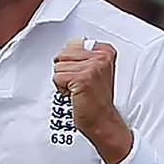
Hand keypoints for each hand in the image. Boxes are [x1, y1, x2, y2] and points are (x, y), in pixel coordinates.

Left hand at [52, 38, 130, 160]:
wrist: (102, 120)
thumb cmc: (97, 99)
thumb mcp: (96, 70)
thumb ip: (83, 55)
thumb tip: (67, 46)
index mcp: (105, 51)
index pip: (73, 43)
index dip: (72, 60)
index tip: (83, 72)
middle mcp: (100, 57)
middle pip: (64, 54)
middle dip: (66, 70)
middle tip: (79, 83)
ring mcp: (92, 67)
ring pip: (59, 66)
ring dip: (64, 81)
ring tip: (78, 89)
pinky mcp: (82, 78)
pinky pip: (57, 78)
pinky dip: (62, 89)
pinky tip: (75, 94)